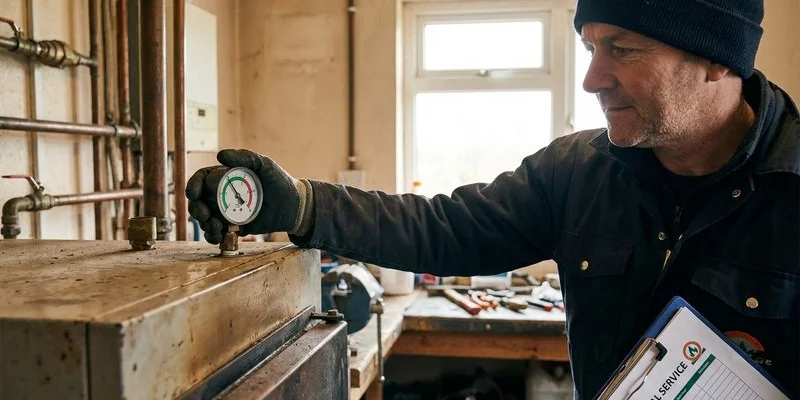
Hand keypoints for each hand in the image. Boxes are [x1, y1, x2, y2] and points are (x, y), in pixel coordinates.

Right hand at [185, 149, 313, 243]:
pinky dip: (213, 236)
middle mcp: (222, 195)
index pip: (201, 180)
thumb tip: (220, 155)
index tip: (194, 193)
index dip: (193, 185)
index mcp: (224, 177)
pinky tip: (219, 235)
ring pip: (205, 220)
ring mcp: (227, 212)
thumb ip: (244, 157)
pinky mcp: (234, 228)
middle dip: (196, 209)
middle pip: (198, 202)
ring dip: (204, 225)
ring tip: (216, 226)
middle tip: (204, 214)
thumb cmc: (278, 180)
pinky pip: (217, 233)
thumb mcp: (263, 164)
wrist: (293, 205)